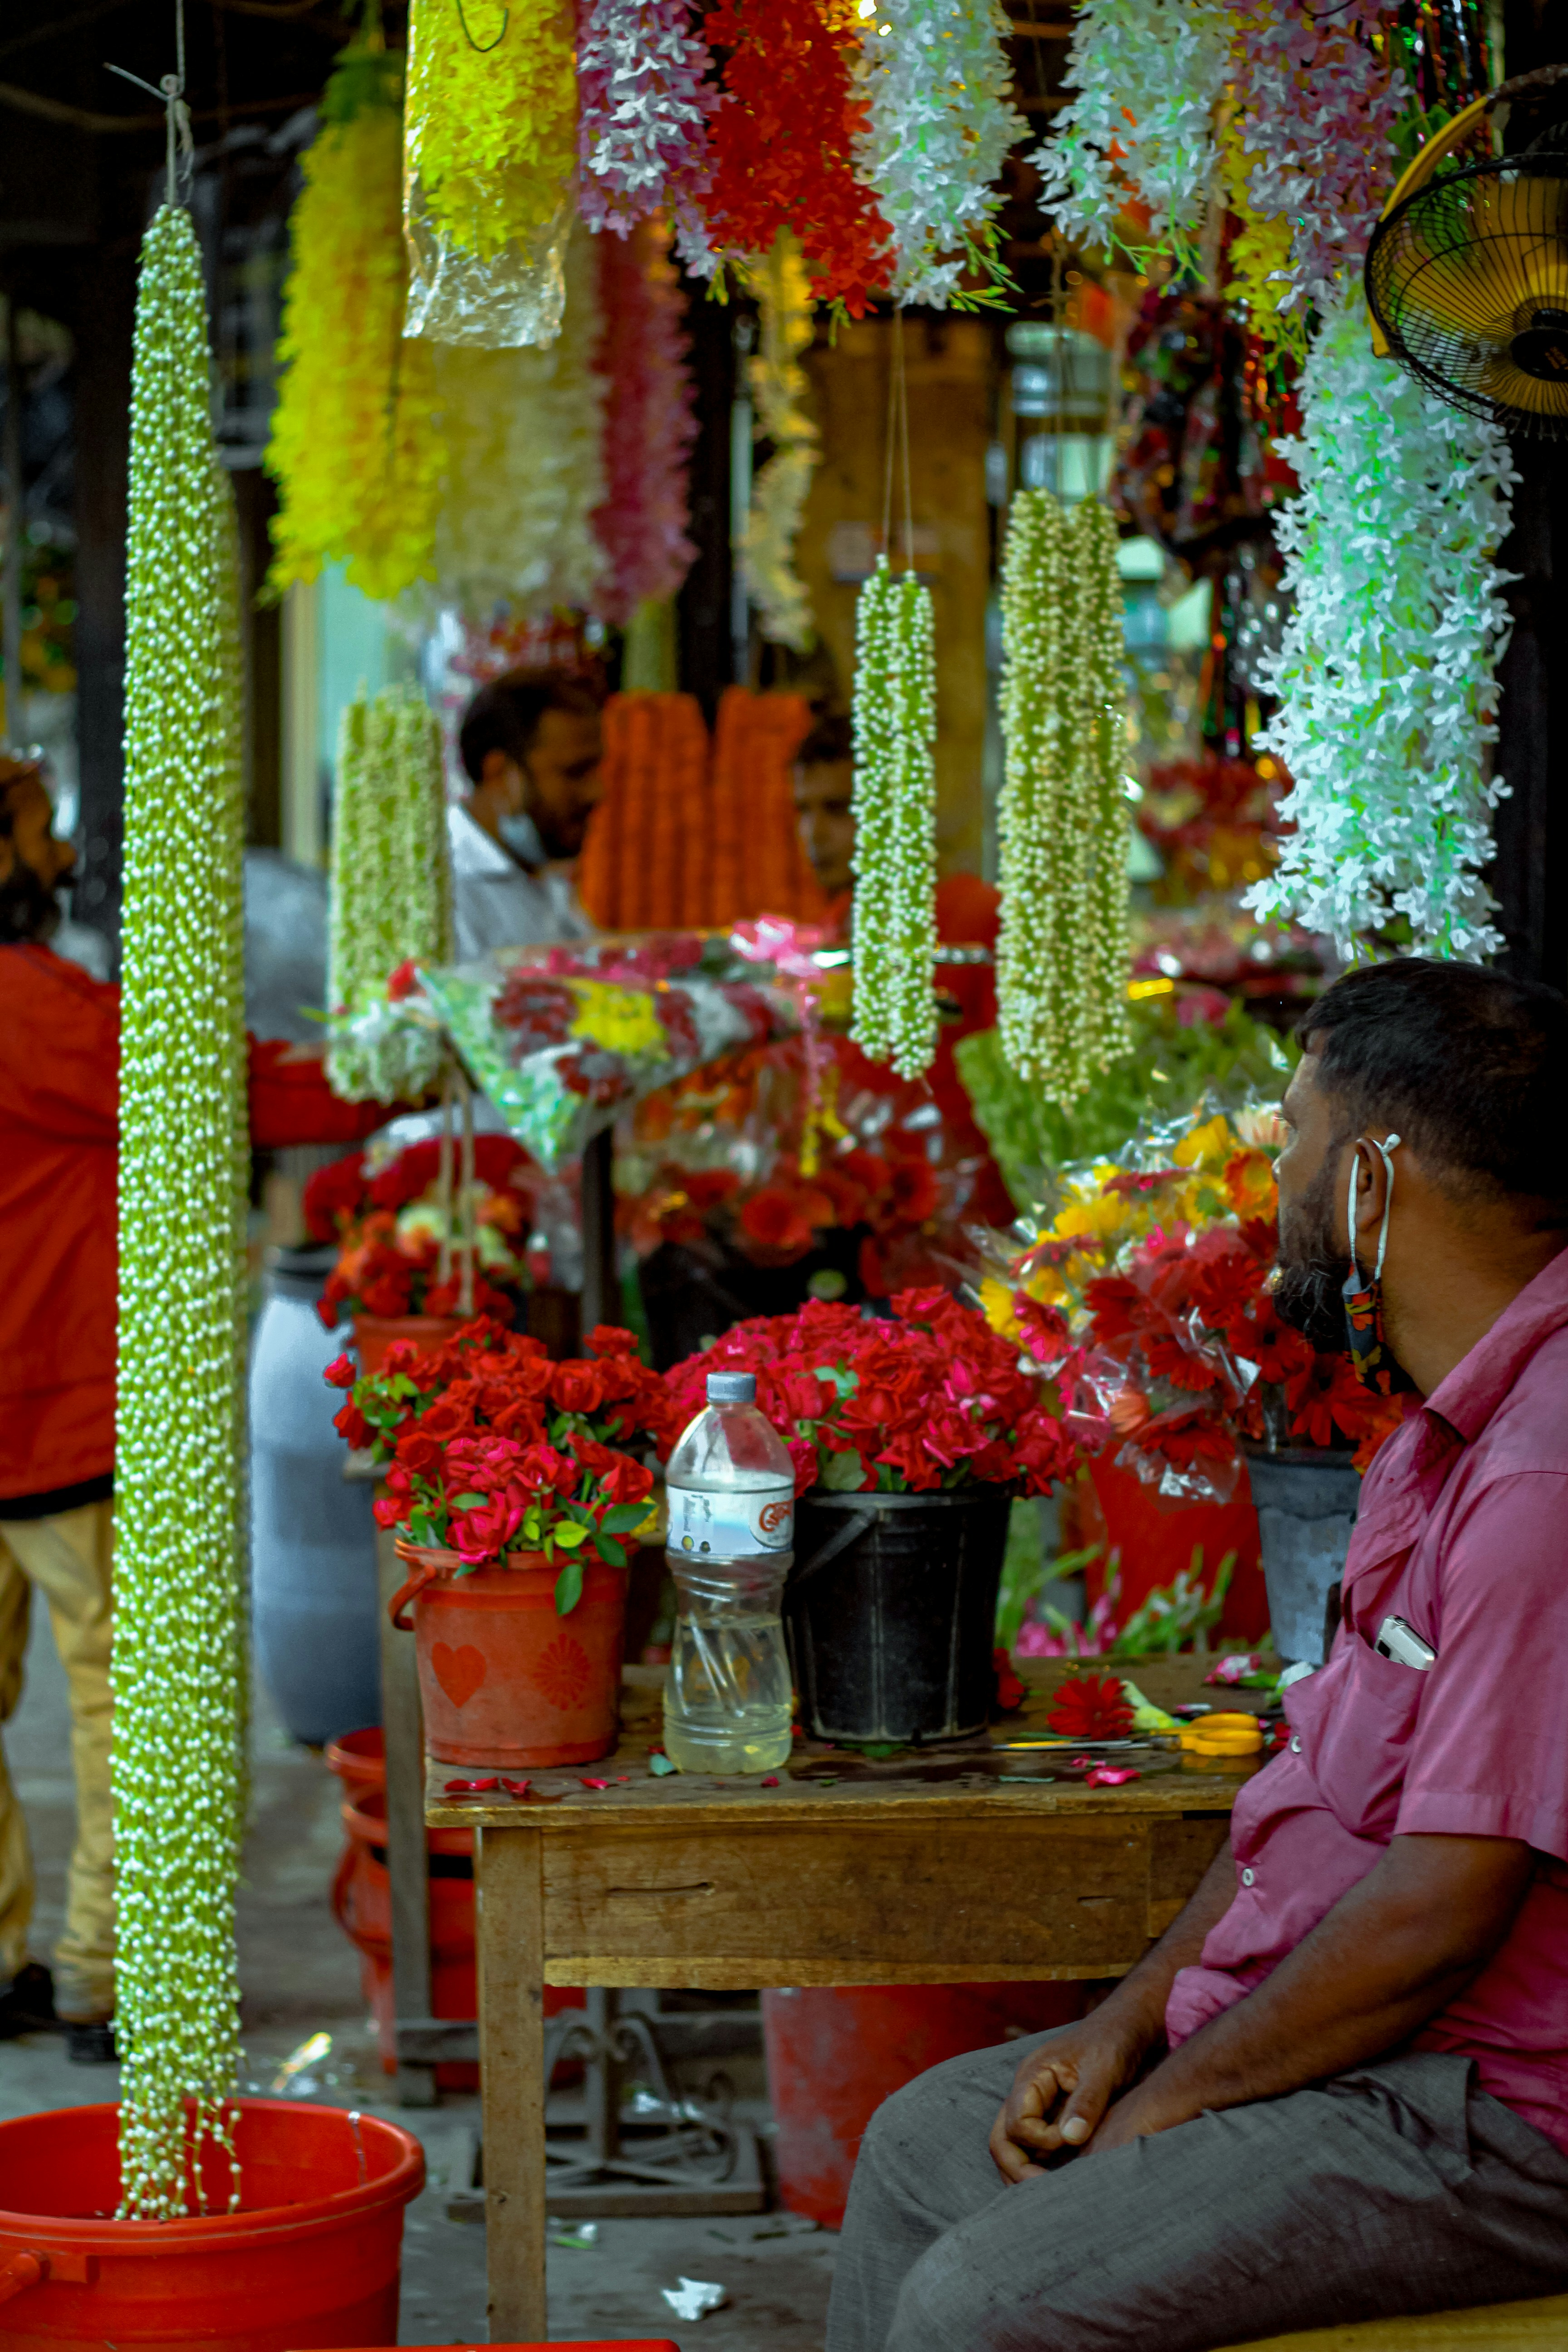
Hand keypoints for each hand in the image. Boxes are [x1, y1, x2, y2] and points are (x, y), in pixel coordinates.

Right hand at [988, 2007, 1157, 2182]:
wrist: (1128, 2027)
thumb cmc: (1114, 2041)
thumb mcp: (1104, 2070)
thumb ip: (1085, 2103)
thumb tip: (1069, 2140)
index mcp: (1033, 2075)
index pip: (1015, 2122)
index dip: (1039, 2140)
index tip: (1069, 2142)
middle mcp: (1028, 2092)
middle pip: (1002, 2138)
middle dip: (1016, 2170)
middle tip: (1042, 2198)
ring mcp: (1038, 2105)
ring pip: (1015, 2146)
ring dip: (1026, 2172)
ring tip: (1050, 2199)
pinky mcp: (1054, 2115)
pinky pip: (1036, 2146)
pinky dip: (1042, 2166)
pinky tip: (1062, 2182)